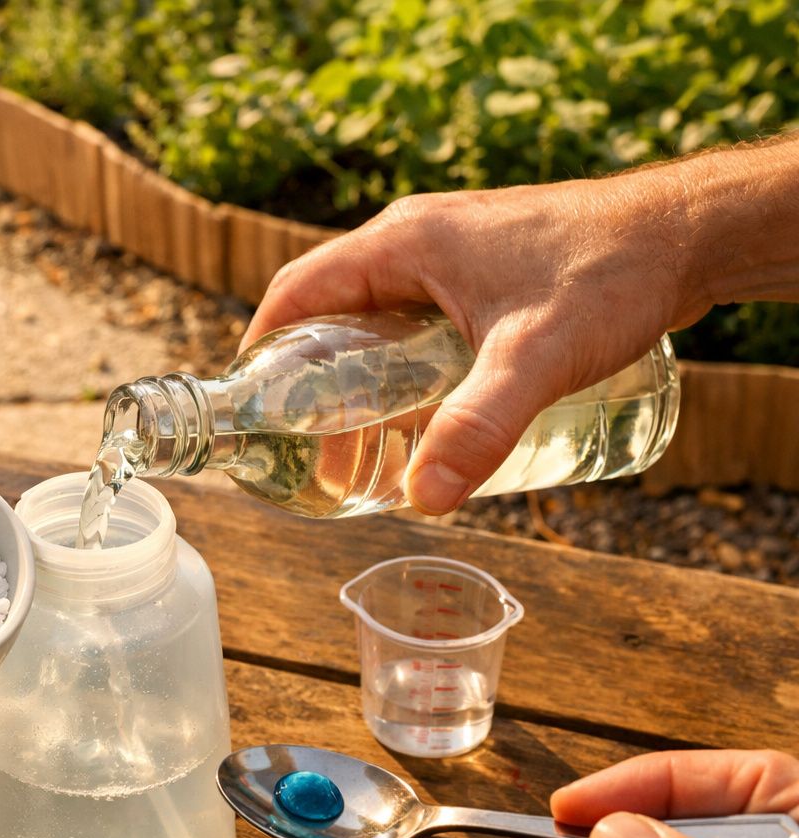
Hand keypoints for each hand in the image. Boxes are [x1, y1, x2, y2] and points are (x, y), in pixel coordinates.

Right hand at [241, 172, 699, 513]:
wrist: (689, 233)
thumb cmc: (612, 274)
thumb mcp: (535, 358)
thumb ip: (478, 427)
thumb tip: (422, 500)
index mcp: (402, 241)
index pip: (296, 291)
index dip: (264, 349)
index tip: (254, 407)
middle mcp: (415, 239)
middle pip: (331, 312)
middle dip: (315, 381)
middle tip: (317, 448)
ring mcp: (449, 253)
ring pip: (377, 318)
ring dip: (362, 377)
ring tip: (368, 445)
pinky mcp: (482, 272)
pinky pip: (416, 319)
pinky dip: (402, 365)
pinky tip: (428, 412)